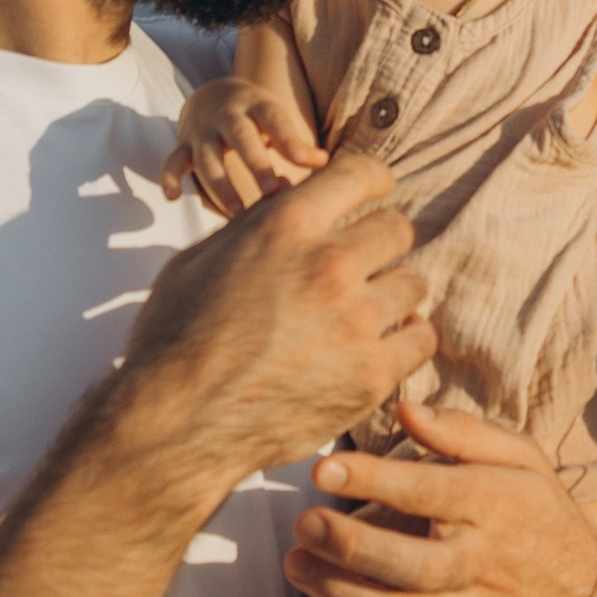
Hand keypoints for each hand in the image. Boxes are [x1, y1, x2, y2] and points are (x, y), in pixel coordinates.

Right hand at [109, 151, 432, 510]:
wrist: (175, 422)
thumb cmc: (175, 338)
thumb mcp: (202, 257)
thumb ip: (256, 225)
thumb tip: (288, 201)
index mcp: (286, 225)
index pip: (363, 174)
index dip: (374, 181)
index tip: (375, 194)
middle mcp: (329, 265)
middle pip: (397, 230)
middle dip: (379, 244)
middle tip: (361, 268)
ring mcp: (355, 321)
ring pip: (413, 284)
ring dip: (391, 295)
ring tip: (363, 314)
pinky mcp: (371, 374)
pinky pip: (421, 339)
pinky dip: (403, 341)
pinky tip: (377, 347)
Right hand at [161, 82, 328, 216]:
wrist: (214, 95)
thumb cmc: (257, 117)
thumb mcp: (278, 119)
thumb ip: (297, 144)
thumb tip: (325, 164)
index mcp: (257, 106)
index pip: (275, 119)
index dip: (291, 140)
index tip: (310, 161)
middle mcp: (227, 115)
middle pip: (240, 136)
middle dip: (255, 163)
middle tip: (272, 190)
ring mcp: (203, 131)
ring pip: (207, 157)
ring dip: (221, 185)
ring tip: (238, 213)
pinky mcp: (183, 145)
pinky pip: (172, 161)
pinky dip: (169, 177)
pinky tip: (174, 198)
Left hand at [283, 397, 596, 596]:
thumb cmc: (544, 523)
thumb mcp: (525, 464)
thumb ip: (464, 433)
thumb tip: (405, 407)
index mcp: (498, 509)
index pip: (430, 493)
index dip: (372, 479)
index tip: (323, 469)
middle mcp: (481, 569)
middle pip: (407, 565)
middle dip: (345, 545)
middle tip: (303, 522)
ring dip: (333, 594)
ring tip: (295, 564)